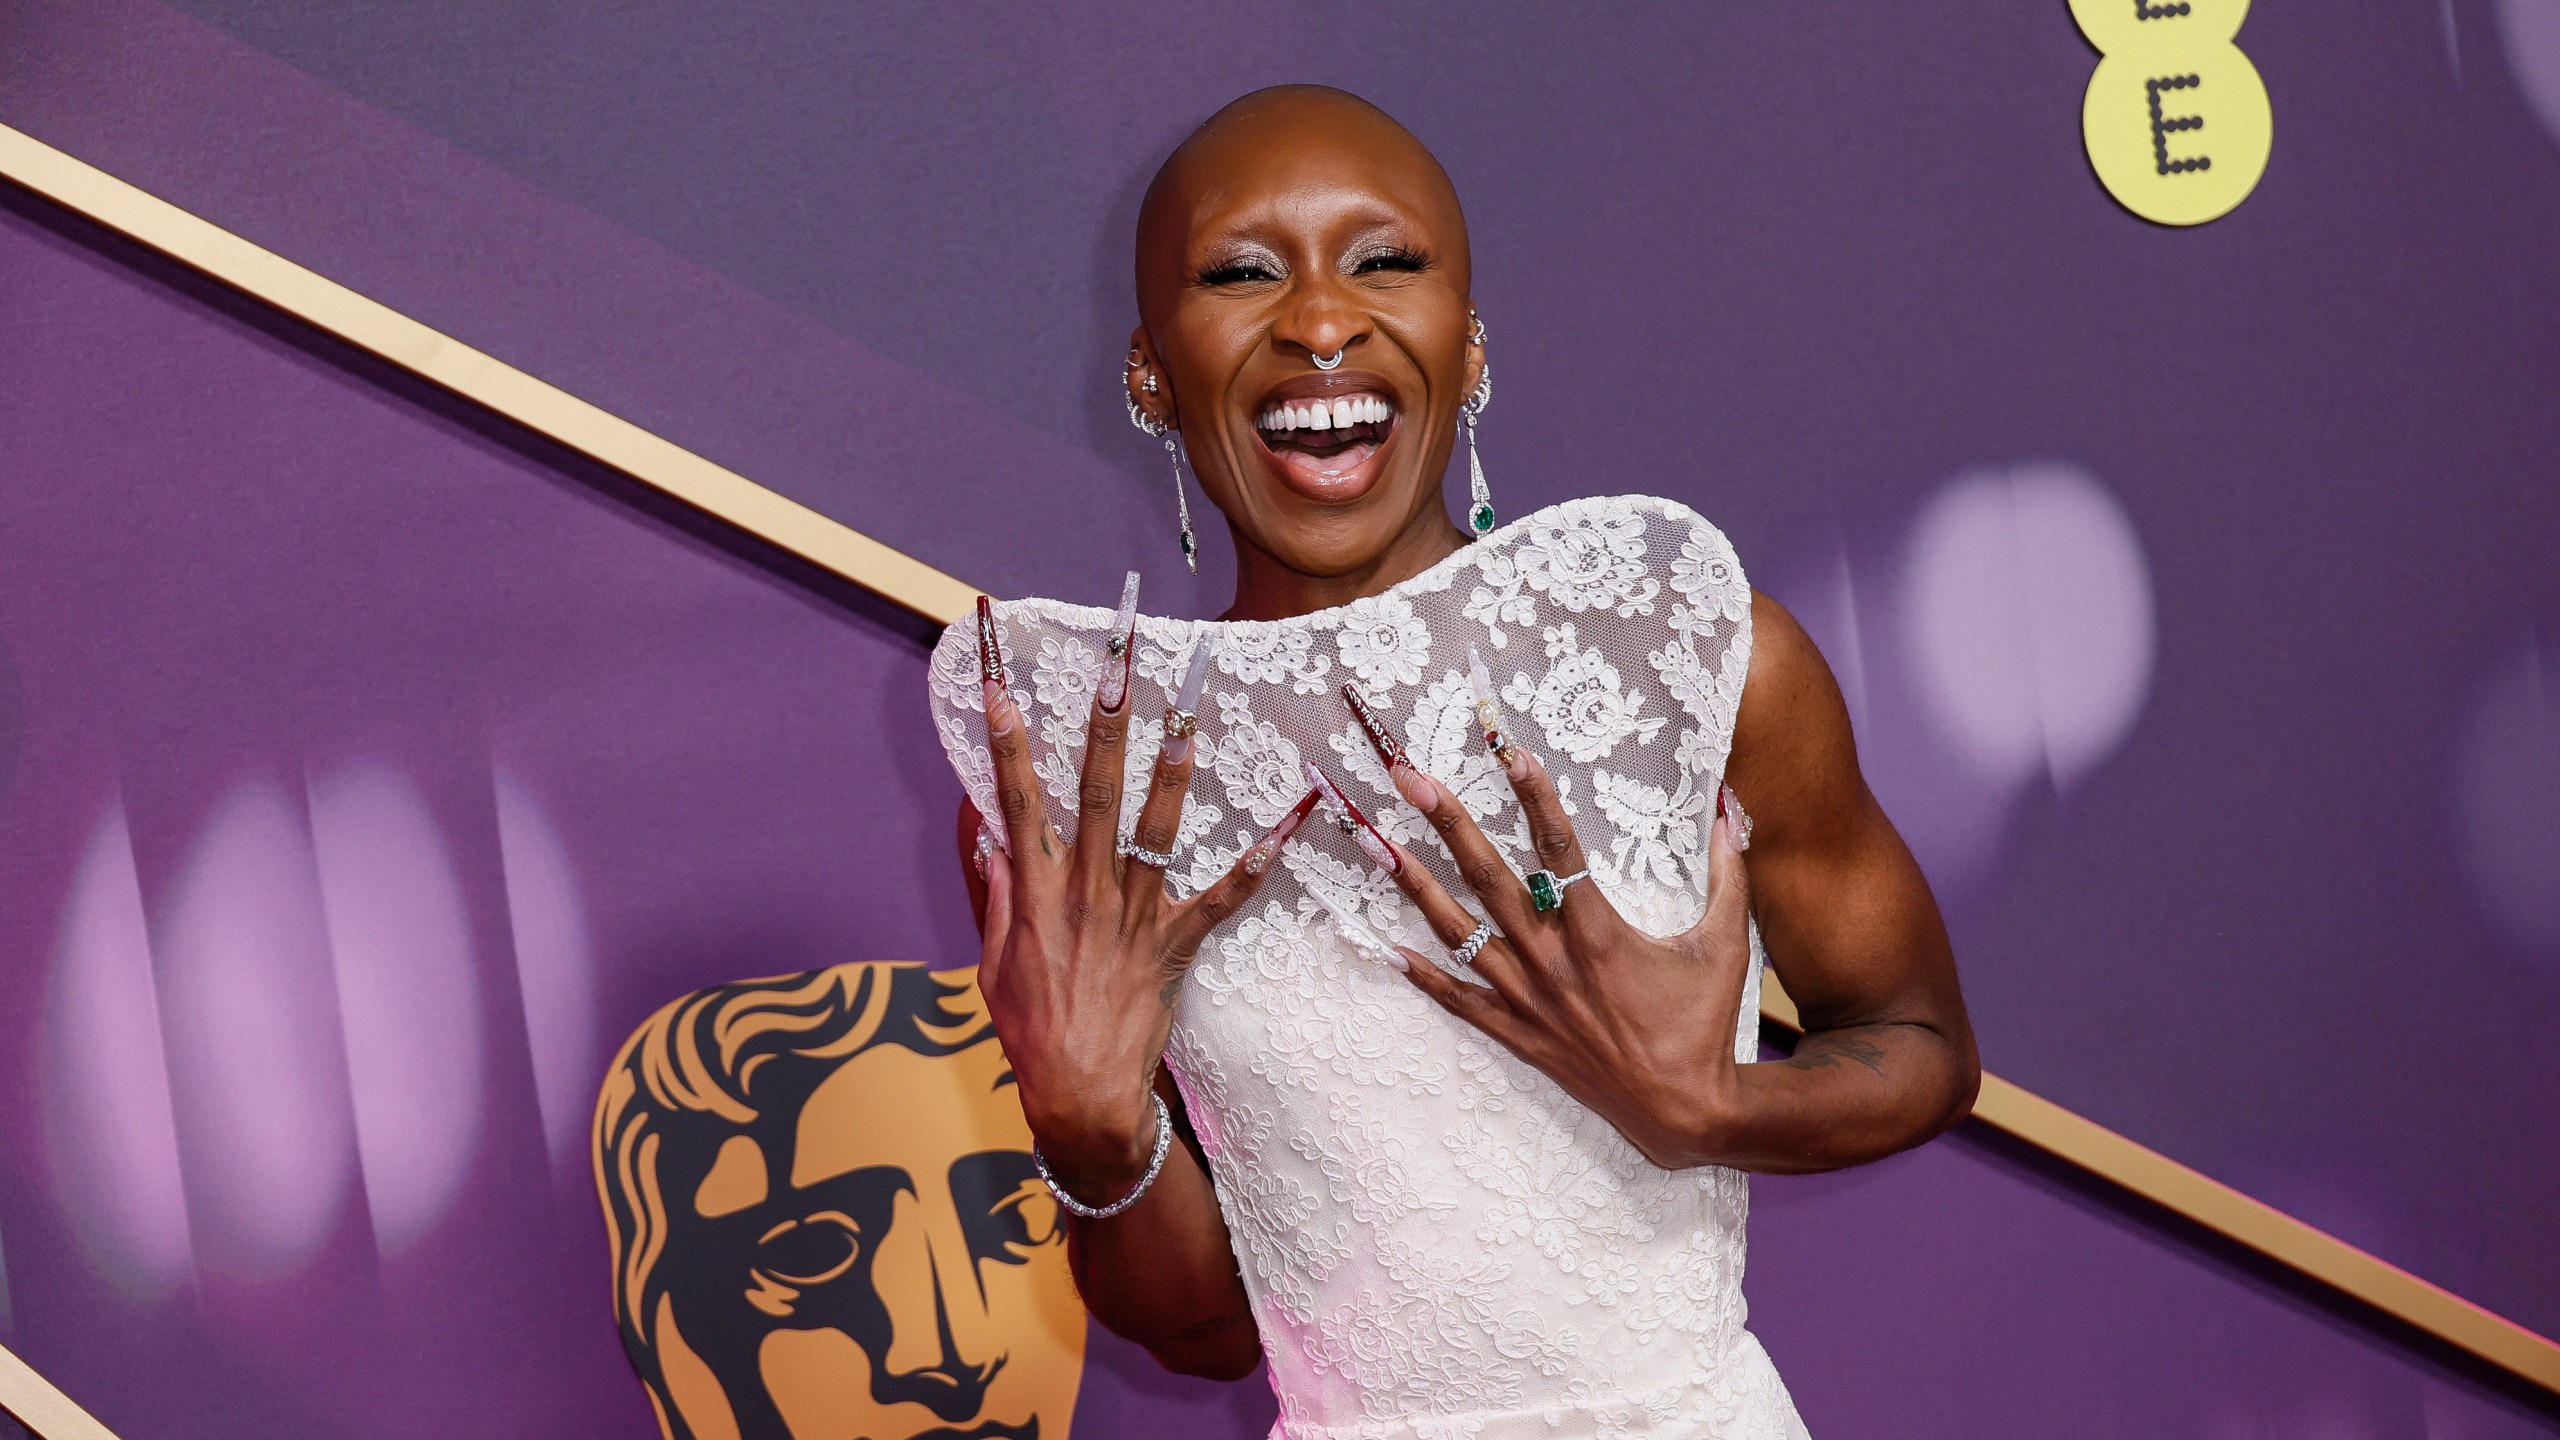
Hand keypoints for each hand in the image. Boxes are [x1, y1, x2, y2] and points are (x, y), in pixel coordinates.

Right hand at [972, 603, 1306, 1202]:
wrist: (1080, 1094)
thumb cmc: (1031, 1031)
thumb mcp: (993, 964)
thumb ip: (994, 897)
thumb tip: (989, 839)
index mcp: (1034, 892)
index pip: (1017, 803)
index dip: (1006, 745)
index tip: (999, 691)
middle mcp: (1084, 890)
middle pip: (1095, 793)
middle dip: (1104, 727)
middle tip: (1115, 672)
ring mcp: (1133, 914)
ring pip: (1156, 829)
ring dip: (1172, 771)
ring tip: (1188, 719)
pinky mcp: (1175, 944)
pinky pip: (1222, 899)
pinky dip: (1254, 866)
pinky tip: (1286, 830)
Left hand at [1375, 743, 1755, 1170]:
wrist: (1685, 1112)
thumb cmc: (1704, 1024)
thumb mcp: (1726, 944)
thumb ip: (1727, 873)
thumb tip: (1730, 808)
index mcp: (1598, 932)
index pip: (1557, 847)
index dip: (1534, 794)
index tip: (1508, 750)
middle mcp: (1552, 961)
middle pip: (1488, 877)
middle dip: (1447, 821)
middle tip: (1411, 776)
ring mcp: (1527, 1000)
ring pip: (1459, 933)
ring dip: (1416, 886)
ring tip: (1379, 845)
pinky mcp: (1517, 1035)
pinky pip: (1459, 1001)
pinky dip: (1423, 977)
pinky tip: (1386, 949)